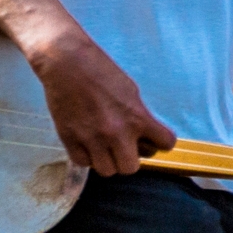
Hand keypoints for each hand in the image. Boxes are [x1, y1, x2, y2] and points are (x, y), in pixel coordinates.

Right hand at [27, 30, 174, 175]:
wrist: (66, 62)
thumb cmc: (100, 70)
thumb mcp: (130, 91)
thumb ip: (138, 115)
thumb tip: (142, 136)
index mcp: (137, 117)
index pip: (166, 144)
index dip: (160, 142)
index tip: (153, 137)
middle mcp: (117, 133)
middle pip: (131, 168)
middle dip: (129, 158)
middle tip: (123, 146)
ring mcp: (92, 139)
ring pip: (107, 170)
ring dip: (107, 160)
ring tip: (103, 146)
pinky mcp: (69, 140)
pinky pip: (83, 163)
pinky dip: (86, 156)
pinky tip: (87, 143)